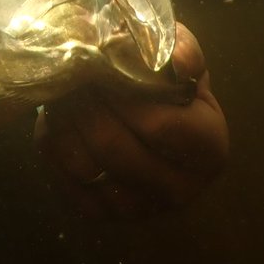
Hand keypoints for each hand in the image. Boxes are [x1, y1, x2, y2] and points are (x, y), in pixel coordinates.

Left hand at [35, 23, 228, 217]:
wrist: (146, 107)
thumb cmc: (162, 74)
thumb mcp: (175, 49)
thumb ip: (179, 48)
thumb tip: (180, 62)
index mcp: (209, 148)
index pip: (158, 126)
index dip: (121, 93)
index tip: (100, 66)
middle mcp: (181, 188)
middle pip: (113, 148)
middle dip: (84, 104)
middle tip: (69, 75)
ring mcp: (141, 208)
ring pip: (83, 167)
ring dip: (63, 122)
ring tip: (61, 91)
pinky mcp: (104, 215)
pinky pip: (64, 182)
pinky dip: (53, 148)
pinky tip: (57, 122)